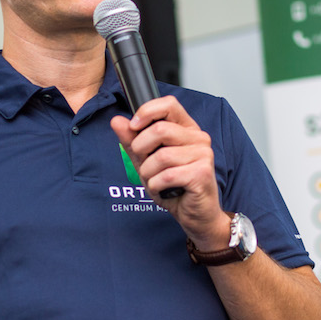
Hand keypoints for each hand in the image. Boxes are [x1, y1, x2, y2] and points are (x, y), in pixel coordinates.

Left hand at [110, 96, 229, 247]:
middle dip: (141, 150)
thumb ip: (132, 141)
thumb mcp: (147, 161)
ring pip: (161, 156)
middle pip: (160, 130)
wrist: (195, 215)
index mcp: (187, 129)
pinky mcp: (202, 173)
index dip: (147, 112)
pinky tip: (163, 191)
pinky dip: (156, 186)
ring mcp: (203, 155)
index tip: (134, 127)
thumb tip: (117, 121)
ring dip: (149, 174)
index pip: (169, 104)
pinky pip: (167, 175)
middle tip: (145, 166)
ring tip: (155, 182)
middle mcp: (199, 138)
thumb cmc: (174, 186)